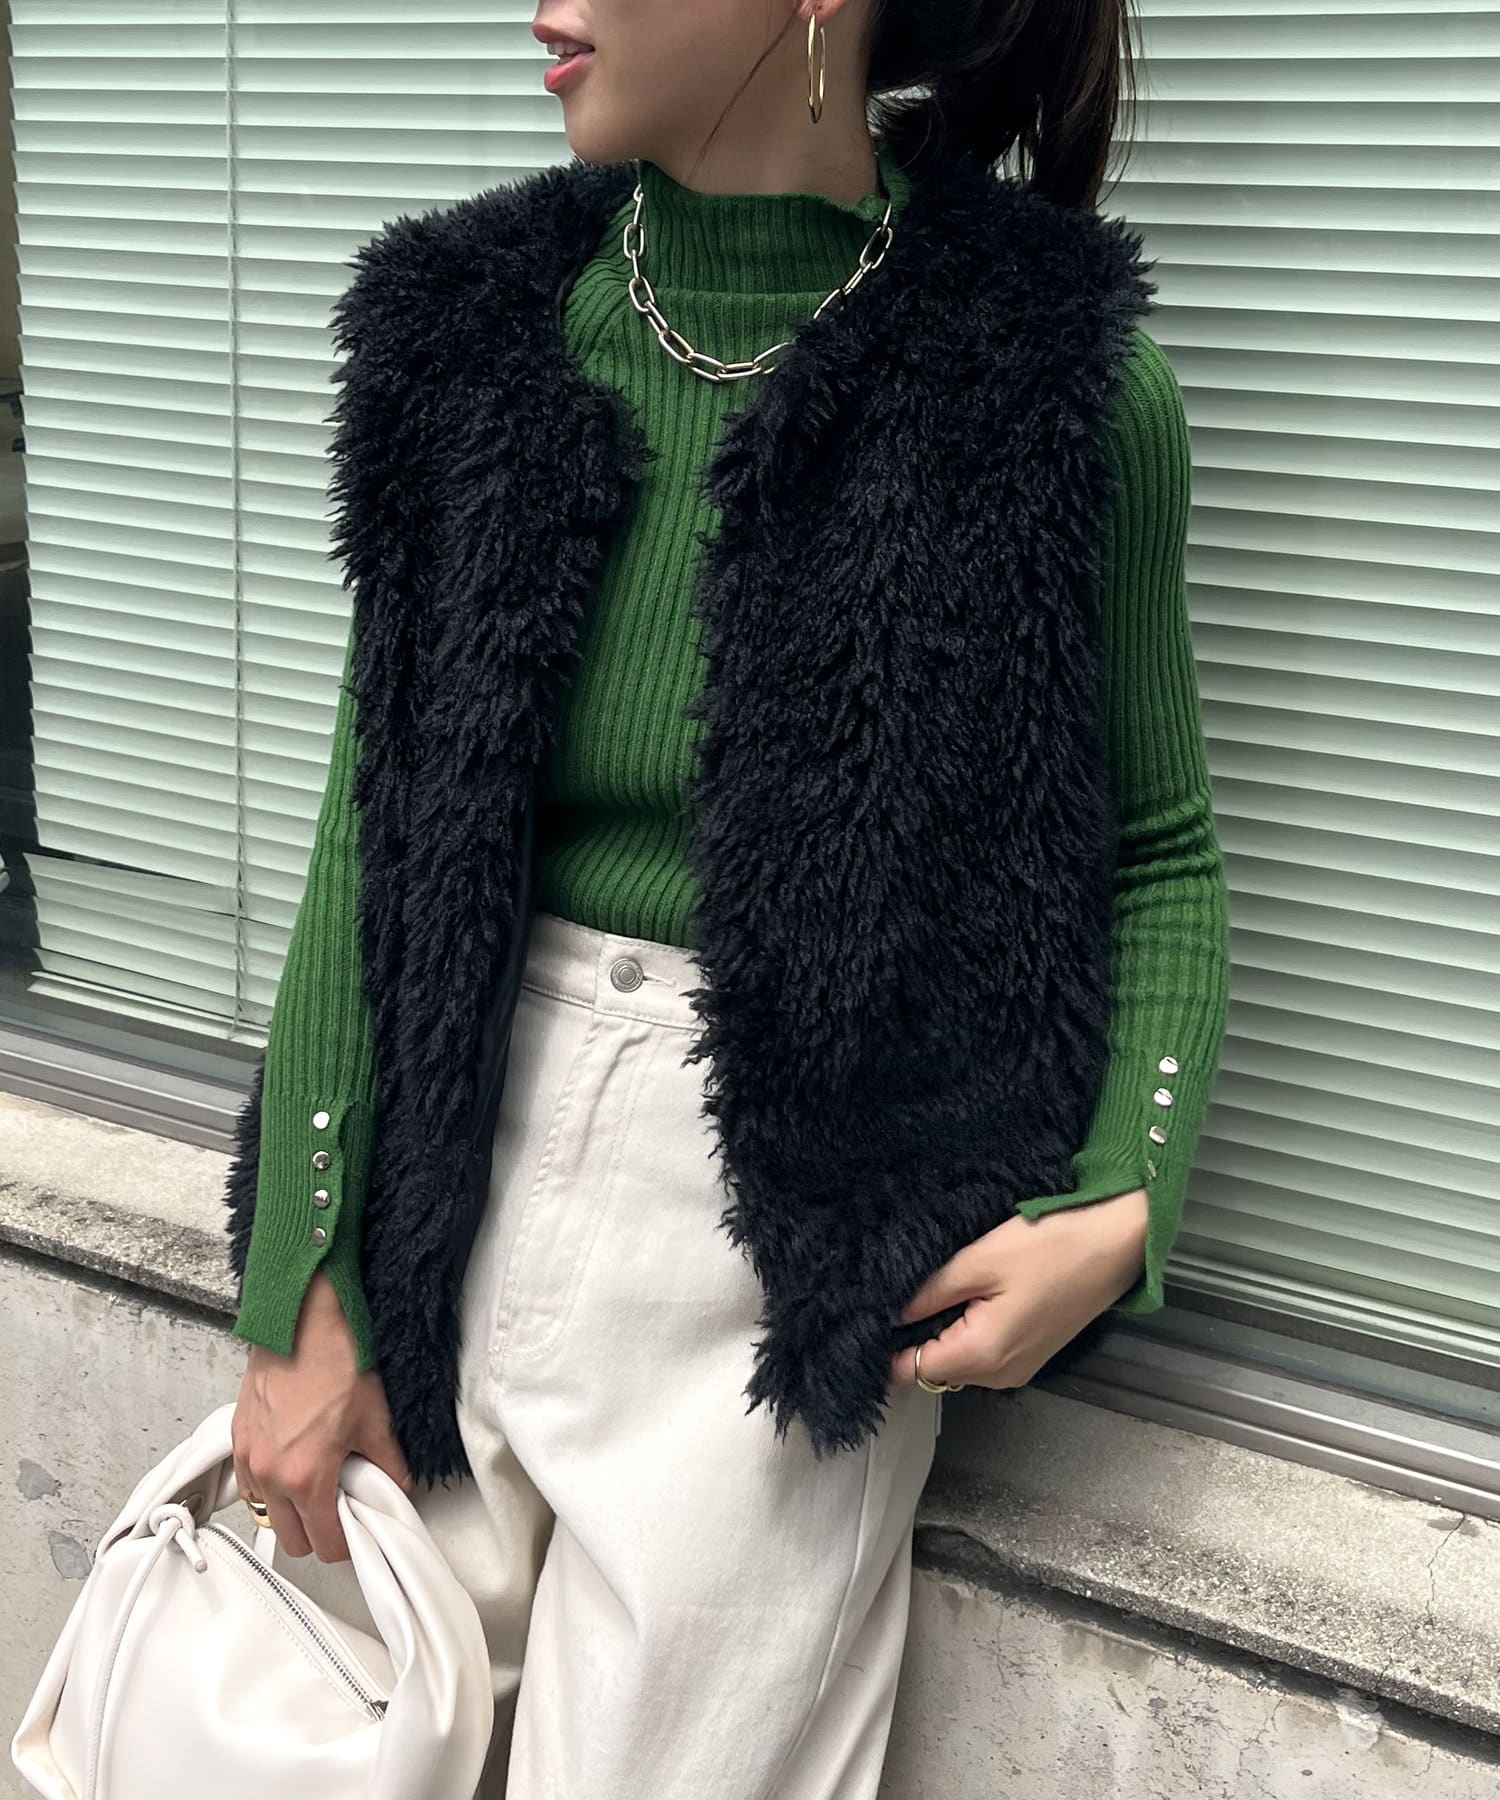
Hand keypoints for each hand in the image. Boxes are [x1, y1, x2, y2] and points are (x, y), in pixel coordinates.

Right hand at [232, 1271, 413, 1562]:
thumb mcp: (375, 1419)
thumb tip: (397, 1487)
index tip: (359, 1529)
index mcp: (306, 1478)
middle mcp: (270, 1475)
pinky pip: (250, 1484)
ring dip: (290, 1511)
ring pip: (267, 1514)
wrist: (301, 1321)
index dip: (346, 1544)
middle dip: (318, 1532)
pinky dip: (269, 1485)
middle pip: (292, 1539)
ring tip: (317, 1481)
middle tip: (342, 1507)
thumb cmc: (336, 1361)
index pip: (324, 1544)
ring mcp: (249, 1458)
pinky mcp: (238, 1438)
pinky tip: (293, 1461)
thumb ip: (388, 1465)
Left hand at [888, 1188, 1148, 1393]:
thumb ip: (927, 1293)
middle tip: (894, 1292)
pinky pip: (983, 1350)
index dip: (881, 1351)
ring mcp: (1019, 1367)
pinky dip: (967, 1329)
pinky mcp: (1031, 1351)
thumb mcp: (977, 1261)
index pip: (910, 1373)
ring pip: (958, 1359)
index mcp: (982, 1356)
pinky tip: (965, 1293)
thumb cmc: (1053, 1245)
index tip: (861, 1322)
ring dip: (940, 1330)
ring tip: (931, 1287)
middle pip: (933, 1368)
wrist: (1118, 1241)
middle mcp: (1000, 1376)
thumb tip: (887, 1314)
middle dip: (910, 1336)